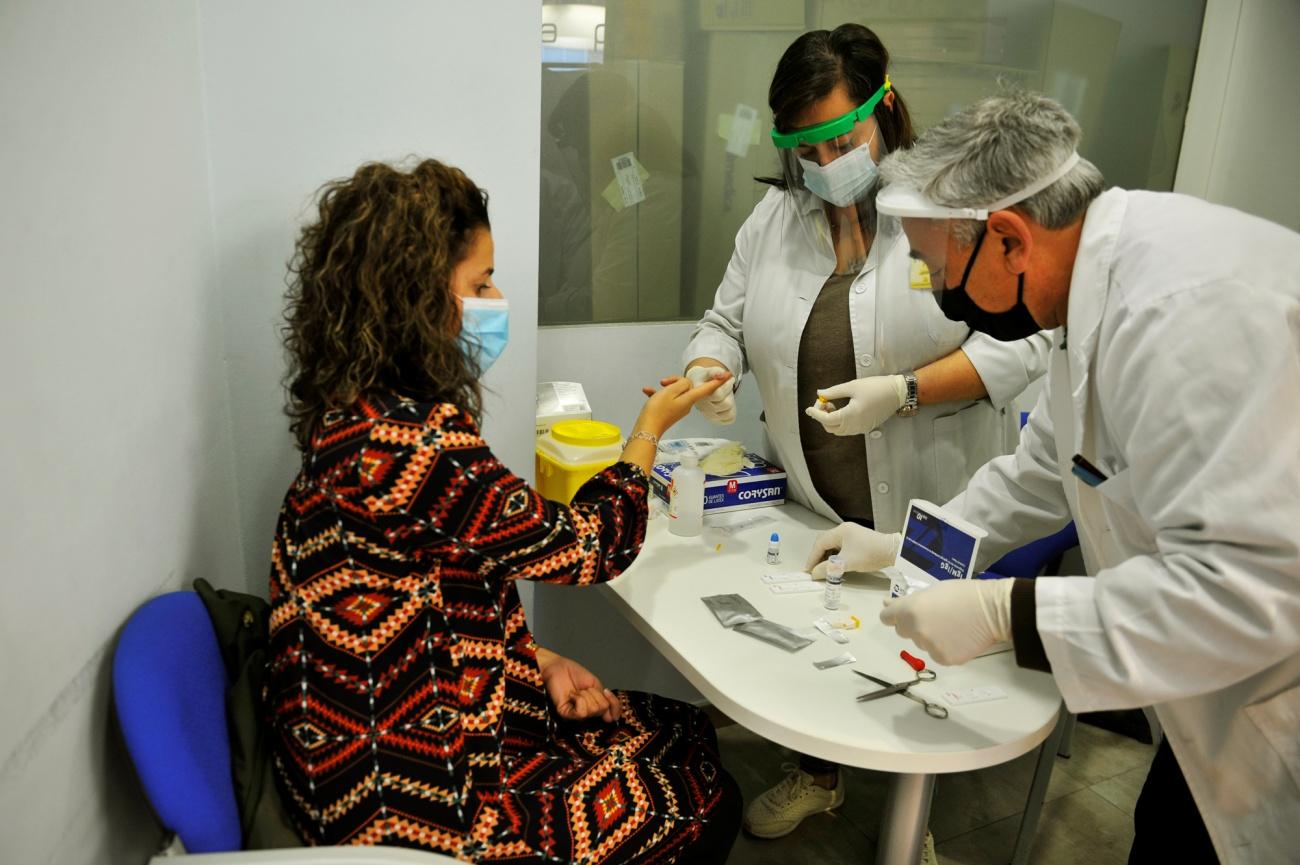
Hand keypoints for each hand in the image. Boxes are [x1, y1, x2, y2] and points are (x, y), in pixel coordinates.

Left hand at [537, 649, 621, 722]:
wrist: (560, 668)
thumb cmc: (576, 675)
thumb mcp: (597, 686)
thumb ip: (605, 702)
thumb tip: (612, 718)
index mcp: (596, 708)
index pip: (612, 716)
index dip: (614, 706)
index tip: (606, 692)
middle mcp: (587, 715)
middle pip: (602, 709)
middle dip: (595, 693)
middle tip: (584, 688)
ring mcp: (576, 716)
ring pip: (593, 710)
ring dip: (586, 695)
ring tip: (576, 691)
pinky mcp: (566, 714)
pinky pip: (581, 712)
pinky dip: (579, 699)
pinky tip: (572, 695)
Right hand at [637, 372, 732, 436]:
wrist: (646, 430)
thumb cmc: (658, 410)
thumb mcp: (670, 392)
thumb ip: (682, 384)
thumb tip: (687, 384)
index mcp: (689, 399)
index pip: (707, 388)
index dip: (718, 381)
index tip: (728, 375)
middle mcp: (687, 404)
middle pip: (687, 387)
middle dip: (675, 380)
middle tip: (663, 381)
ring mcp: (678, 408)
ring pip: (675, 392)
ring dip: (664, 388)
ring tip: (651, 389)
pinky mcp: (669, 412)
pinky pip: (666, 399)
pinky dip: (657, 394)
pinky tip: (647, 391)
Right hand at [684, 363, 736, 424]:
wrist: (697, 385)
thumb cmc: (704, 378)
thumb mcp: (708, 371)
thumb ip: (715, 371)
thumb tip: (721, 374)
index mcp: (699, 395)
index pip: (719, 395)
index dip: (728, 385)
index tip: (730, 377)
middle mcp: (702, 408)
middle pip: (726, 404)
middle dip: (730, 393)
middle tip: (728, 385)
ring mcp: (708, 415)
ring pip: (729, 412)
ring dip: (731, 401)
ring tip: (726, 394)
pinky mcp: (714, 420)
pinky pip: (729, 419)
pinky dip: (732, 411)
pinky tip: (726, 401)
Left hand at [804, 375, 906, 435]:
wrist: (896, 393)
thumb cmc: (875, 387)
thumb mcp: (852, 386)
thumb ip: (834, 392)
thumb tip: (820, 393)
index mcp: (850, 415)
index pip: (826, 419)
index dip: (815, 413)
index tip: (808, 408)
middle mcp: (855, 426)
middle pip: (830, 428)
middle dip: (823, 416)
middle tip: (824, 402)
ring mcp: (861, 429)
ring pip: (839, 431)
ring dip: (831, 420)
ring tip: (833, 404)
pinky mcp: (866, 428)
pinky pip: (847, 430)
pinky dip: (840, 423)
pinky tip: (843, 410)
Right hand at [805, 522, 900, 578]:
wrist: (892, 552)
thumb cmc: (870, 553)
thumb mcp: (846, 563)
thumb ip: (828, 568)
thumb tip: (815, 574)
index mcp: (840, 531)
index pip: (820, 544)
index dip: (812, 558)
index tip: (808, 570)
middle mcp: (844, 530)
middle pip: (824, 542)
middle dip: (817, 556)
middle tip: (814, 569)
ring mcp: (851, 534)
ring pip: (832, 545)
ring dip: (826, 557)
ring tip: (824, 569)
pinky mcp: (857, 540)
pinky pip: (840, 547)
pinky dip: (835, 556)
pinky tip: (836, 565)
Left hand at [879, 579, 1013, 665]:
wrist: (992, 610)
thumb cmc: (962, 594)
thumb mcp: (932, 591)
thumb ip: (908, 601)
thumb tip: (887, 604)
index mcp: (910, 610)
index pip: (887, 617)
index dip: (893, 615)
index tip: (900, 615)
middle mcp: (915, 631)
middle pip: (903, 631)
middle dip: (912, 626)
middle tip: (934, 618)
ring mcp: (929, 647)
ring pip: (922, 644)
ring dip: (930, 637)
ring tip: (952, 626)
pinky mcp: (944, 660)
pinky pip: (938, 654)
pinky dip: (945, 648)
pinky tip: (959, 638)